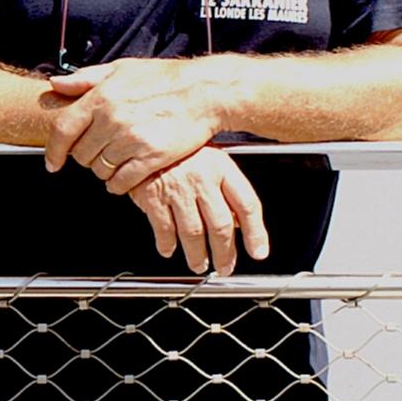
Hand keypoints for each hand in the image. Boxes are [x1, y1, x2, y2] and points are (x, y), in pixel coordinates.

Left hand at [44, 57, 221, 191]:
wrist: (204, 92)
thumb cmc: (164, 79)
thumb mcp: (121, 69)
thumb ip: (85, 79)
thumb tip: (55, 84)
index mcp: (102, 97)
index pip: (63, 130)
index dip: (54, 151)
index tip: (53, 163)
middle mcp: (113, 119)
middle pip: (81, 154)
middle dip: (86, 157)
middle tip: (100, 152)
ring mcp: (132, 140)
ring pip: (100, 170)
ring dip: (104, 170)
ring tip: (117, 160)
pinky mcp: (151, 158)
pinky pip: (121, 182)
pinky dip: (119, 184)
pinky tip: (127, 176)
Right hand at [127, 145, 268, 276]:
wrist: (143, 133)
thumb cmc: (178, 148)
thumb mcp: (209, 158)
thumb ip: (225, 189)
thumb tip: (239, 223)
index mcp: (221, 167)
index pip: (247, 205)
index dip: (256, 233)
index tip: (258, 251)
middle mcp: (202, 177)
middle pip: (221, 225)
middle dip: (225, 253)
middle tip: (225, 267)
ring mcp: (177, 188)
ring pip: (193, 233)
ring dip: (197, 255)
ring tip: (199, 264)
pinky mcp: (153, 196)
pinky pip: (164, 229)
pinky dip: (167, 244)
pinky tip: (169, 249)